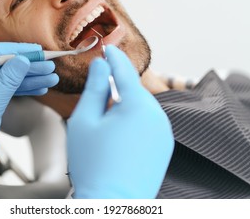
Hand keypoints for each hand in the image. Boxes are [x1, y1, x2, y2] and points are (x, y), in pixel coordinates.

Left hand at [0, 42, 58, 187]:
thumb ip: (7, 80)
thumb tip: (24, 59)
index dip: (18, 51)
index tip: (39, 51)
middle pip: (2, 65)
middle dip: (27, 67)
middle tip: (50, 66)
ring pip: (5, 78)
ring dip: (28, 78)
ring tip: (51, 78)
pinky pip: (3, 90)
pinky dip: (20, 90)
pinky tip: (40, 88)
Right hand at [67, 46, 173, 198]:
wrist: (113, 205)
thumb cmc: (94, 165)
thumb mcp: (85, 120)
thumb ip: (95, 88)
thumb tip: (102, 66)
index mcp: (138, 106)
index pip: (125, 71)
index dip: (114, 58)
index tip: (108, 47)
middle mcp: (158, 116)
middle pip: (133, 91)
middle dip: (116, 90)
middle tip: (96, 104)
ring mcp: (164, 132)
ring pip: (141, 108)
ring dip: (124, 108)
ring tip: (105, 130)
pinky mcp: (164, 146)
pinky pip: (148, 123)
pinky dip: (134, 122)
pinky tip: (118, 140)